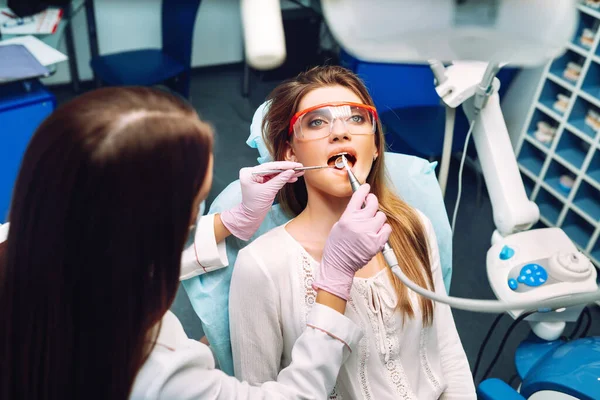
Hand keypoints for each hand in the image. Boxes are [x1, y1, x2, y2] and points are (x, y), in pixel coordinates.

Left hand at [220, 161, 303, 239]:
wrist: (251, 216)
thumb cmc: (255, 206)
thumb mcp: (269, 192)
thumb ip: (280, 180)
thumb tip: (290, 171)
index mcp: (249, 173)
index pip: (269, 166)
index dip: (284, 166)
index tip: (295, 165)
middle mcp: (251, 172)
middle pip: (272, 168)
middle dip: (286, 169)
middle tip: (299, 167)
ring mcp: (256, 176)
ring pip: (274, 172)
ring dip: (286, 173)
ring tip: (298, 173)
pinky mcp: (261, 180)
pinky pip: (274, 177)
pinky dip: (283, 178)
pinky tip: (292, 178)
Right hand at [312, 184, 391, 299]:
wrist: (339, 265)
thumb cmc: (336, 246)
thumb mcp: (339, 226)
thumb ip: (351, 215)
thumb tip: (362, 206)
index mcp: (348, 217)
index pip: (358, 196)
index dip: (364, 189)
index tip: (366, 188)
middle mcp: (359, 223)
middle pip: (373, 203)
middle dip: (372, 202)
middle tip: (371, 206)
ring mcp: (369, 233)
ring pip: (381, 216)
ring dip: (378, 219)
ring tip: (371, 226)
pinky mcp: (377, 243)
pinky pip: (387, 229)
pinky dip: (384, 230)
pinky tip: (377, 233)